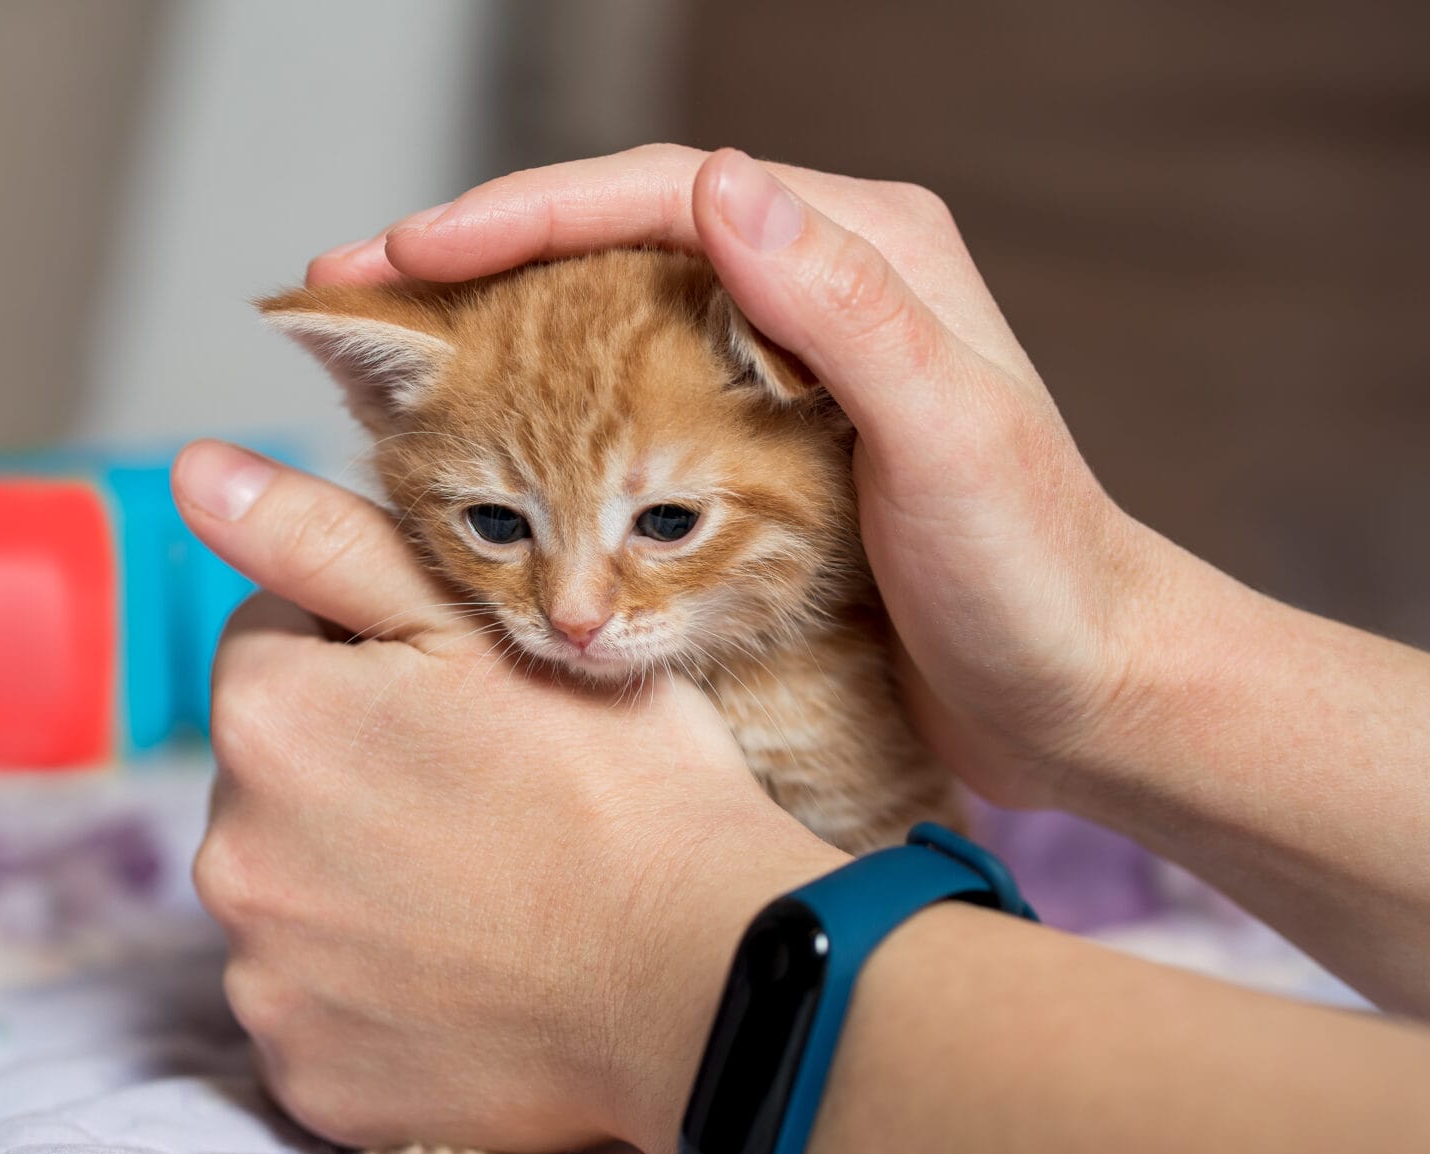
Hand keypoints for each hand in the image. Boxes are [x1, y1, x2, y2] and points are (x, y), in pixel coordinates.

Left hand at [173, 443, 840, 1153]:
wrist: (703, 980)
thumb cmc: (617, 786)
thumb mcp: (478, 626)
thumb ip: (323, 539)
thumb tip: (194, 468)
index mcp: (267, 717)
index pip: (273, 641)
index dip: (372, 653)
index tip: (459, 699)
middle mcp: (230, 851)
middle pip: (275, 772)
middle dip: (352, 769)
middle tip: (484, 797)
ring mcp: (265, 977)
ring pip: (291, 890)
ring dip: (355, 881)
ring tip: (483, 892)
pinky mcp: (307, 1074)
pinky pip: (314, 1006)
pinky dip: (368, 989)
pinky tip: (462, 979)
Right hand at [309, 144, 1183, 809]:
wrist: (1079, 691)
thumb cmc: (1034, 577)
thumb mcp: (947, 438)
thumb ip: (840, 309)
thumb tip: (719, 186)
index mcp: (864, 250)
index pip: (661, 195)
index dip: (521, 215)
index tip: (409, 252)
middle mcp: (817, 288)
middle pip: (613, 241)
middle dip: (476, 262)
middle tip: (350, 294)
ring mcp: (783, 367)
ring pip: (607, 314)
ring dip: (493, 326)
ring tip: (379, 349)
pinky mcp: (759, 445)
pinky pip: (624, 393)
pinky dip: (539, 401)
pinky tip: (474, 429)